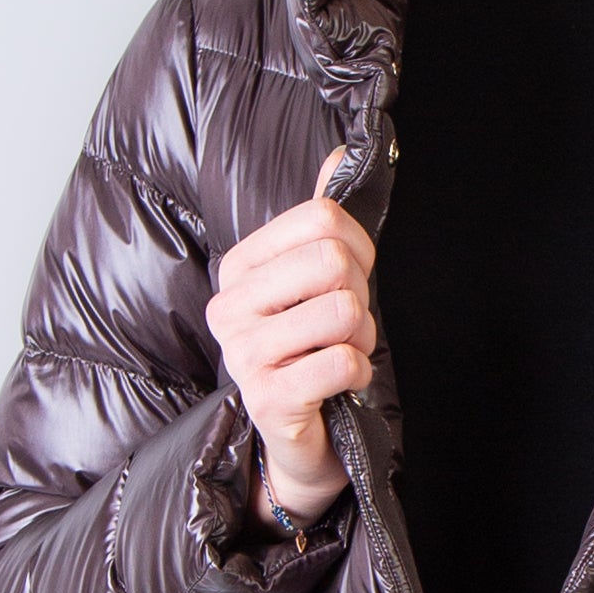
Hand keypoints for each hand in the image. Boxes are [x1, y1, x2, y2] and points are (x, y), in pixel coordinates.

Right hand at [206, 145, 376, 531]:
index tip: (352, 282)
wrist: (304, 440)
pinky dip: (359, 373)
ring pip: (344, 311)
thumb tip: (343, 152)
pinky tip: (340, 385)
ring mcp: (244, 354)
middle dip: (362, 296)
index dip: (359, 250)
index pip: (321, 217)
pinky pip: (343, 361)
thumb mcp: (318, 285)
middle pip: (334, 260)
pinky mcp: (267, 398)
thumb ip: (324, 220)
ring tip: (341, 355)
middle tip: (347, 327)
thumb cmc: (313, 357)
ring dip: (362, 339)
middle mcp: (230, 307)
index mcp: (240, 268)